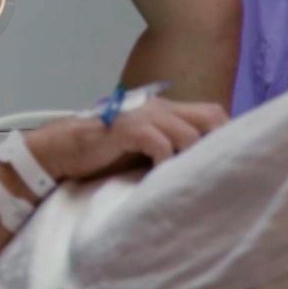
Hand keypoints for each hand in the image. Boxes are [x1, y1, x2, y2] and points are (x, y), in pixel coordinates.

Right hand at [24, 97, 228, 183]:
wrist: (57, 152)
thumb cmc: (101, 155)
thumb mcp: (142, 149)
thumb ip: (167, 148)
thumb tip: (201, 168)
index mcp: (163, 110)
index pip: (212, 114)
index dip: (225, 135)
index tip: (230, 161)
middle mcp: (158, 108)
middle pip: (211, 117)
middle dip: (219, 144)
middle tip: (216, 173)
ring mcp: (141, 116)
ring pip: (188, 133)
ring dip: (191, 158)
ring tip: (187, 180)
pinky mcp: (126, 129)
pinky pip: (160, 144)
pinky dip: (165, 163)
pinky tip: (158, 178)